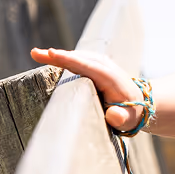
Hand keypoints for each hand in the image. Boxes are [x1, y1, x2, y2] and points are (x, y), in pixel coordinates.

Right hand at [30, 46, 144, 131]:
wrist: (139, 104)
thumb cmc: (130, 114)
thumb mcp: (128, 120)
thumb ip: (120, 118)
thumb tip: (113, 115)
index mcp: (111, 78)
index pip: (87, 66)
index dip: (69, 60)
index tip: (53, 54)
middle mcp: (105, 67)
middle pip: (78, 58)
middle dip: (57, 56)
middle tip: (36, 53)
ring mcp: (101, 64)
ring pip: (77, 57)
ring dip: (58, 55)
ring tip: (37, 54)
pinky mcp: (95, 66)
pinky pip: (77, 60)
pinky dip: (64, 58)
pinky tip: (49, 57)